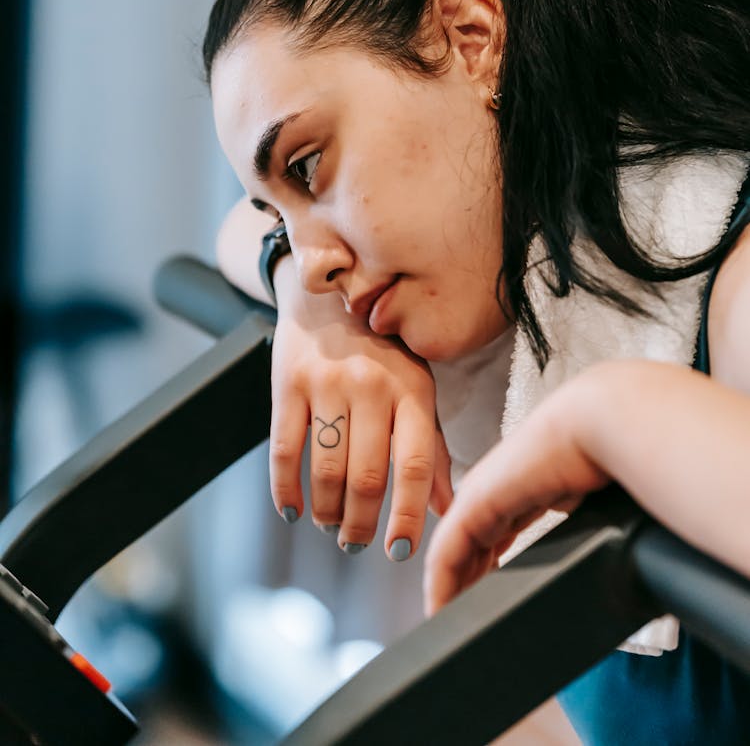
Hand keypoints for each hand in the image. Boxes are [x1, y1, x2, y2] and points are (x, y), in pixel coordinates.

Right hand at [270, 257, 452, 559]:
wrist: (330, 291)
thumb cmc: (383, 351)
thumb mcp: (417, 388)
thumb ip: (433, 448)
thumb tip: (447, 508)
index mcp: (413, 390)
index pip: (415, 464)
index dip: (408, 515)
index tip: (399, 551)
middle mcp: (372, 386)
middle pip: (367, 477)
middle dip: (360, 525)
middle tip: (355, 543)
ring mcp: (327, 383)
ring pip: (327, 471)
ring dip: (327, 513)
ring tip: (330, 526)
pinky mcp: (287, 382)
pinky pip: (284, 450)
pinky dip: (287, 491)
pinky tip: (293, 511)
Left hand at [423, 376, 608, 613]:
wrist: (604, 422)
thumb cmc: (615, 454)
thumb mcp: (598, 504)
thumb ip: (587, 527)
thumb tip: (615, 560)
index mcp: (528, 483)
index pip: (498, 532)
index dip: (490, 568)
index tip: (491, 601)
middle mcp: (499, 486)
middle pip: (473, 545)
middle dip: (468, 585)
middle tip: (464, 622)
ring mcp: (483, 493)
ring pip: (454, 552)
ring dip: (452, 589)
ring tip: (451, 623)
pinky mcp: (473, 503)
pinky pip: (447, 552)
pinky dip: (441, 584)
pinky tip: (441, 609)